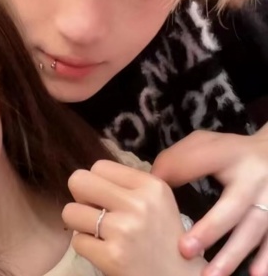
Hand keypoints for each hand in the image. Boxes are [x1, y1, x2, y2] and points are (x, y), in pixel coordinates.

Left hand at [62, 160, 205, 275]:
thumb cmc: (163, 238)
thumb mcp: (156, 201)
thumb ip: (125, 184)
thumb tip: (86, 177)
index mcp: (150, 185)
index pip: (99, 166)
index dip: (97, 182)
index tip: (106, 198)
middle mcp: (139, 203)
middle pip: (78, 181)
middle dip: (80, 196)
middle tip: (94, 211)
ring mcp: (124, 230)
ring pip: (70, 211)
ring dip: (80, 223)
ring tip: (98, 232)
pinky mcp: (112, 257)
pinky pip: (77, 241)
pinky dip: (86, 247)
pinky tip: (104, 251)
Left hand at [152, 123, 267, 275]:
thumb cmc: (226, 152)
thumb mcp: (201, 144)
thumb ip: (177, 160)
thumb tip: (149, 185)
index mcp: (227, 155)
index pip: (198, 164)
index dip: (176, 176)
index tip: (152, 198)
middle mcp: (252, 178)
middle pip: (232, 207)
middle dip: (209, 230)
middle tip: (184, 250)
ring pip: (253, 230)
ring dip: (232, 255)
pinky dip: (265, 260)